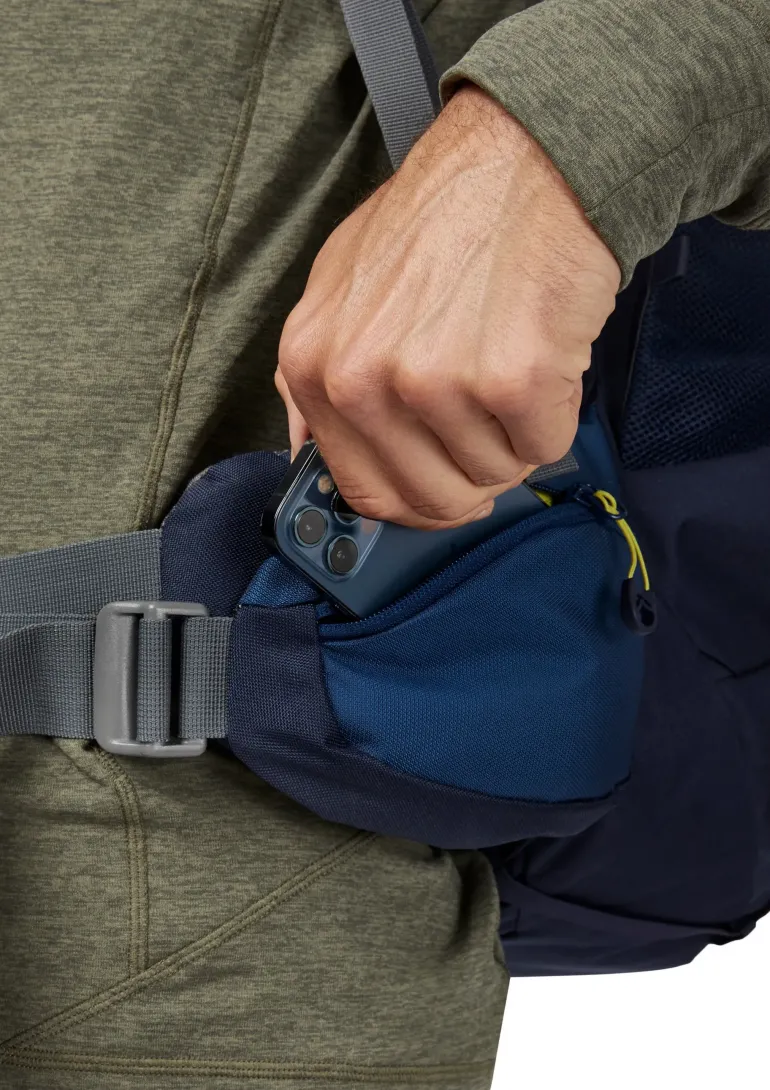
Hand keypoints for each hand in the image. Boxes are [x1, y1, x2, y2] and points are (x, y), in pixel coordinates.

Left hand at [276, 85, 619, 528]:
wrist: (522, 160)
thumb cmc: (440, 221)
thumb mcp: (338, 287)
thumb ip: (315, 379)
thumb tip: (309, 453)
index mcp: (314, 366)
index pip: (362, 491)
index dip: (414, 502)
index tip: (442, 490)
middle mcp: (362, 381)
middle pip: (432, 498)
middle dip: (472, 476)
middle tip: (490, 423)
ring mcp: (434, 382)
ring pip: (494, 474)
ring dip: (513, 436)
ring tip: (510, 361)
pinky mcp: (510, 379)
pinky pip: (544, 447)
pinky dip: (555, 414)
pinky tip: (542, 356)